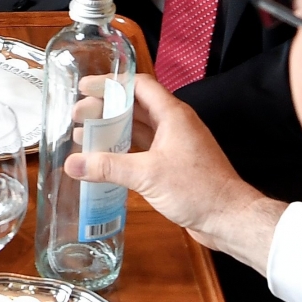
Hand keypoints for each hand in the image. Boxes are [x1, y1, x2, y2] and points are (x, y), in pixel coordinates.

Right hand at [66, 76, 286, 275]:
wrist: (229, 218)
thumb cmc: (197, 189)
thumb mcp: (147, 175)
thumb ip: (107, 167)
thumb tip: (71, 163)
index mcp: (172, 115)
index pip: (138, 85)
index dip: (111, 83)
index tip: (85, 88)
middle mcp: (174, 124)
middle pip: (135, 106)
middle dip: (105, 108)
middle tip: (77, 116)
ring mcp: (174, 145)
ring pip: (138, 128)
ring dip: (112, 129)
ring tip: (83, 135)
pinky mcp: (173, 164)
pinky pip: (143, 148)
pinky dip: (122, 150)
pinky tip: (104, 159)